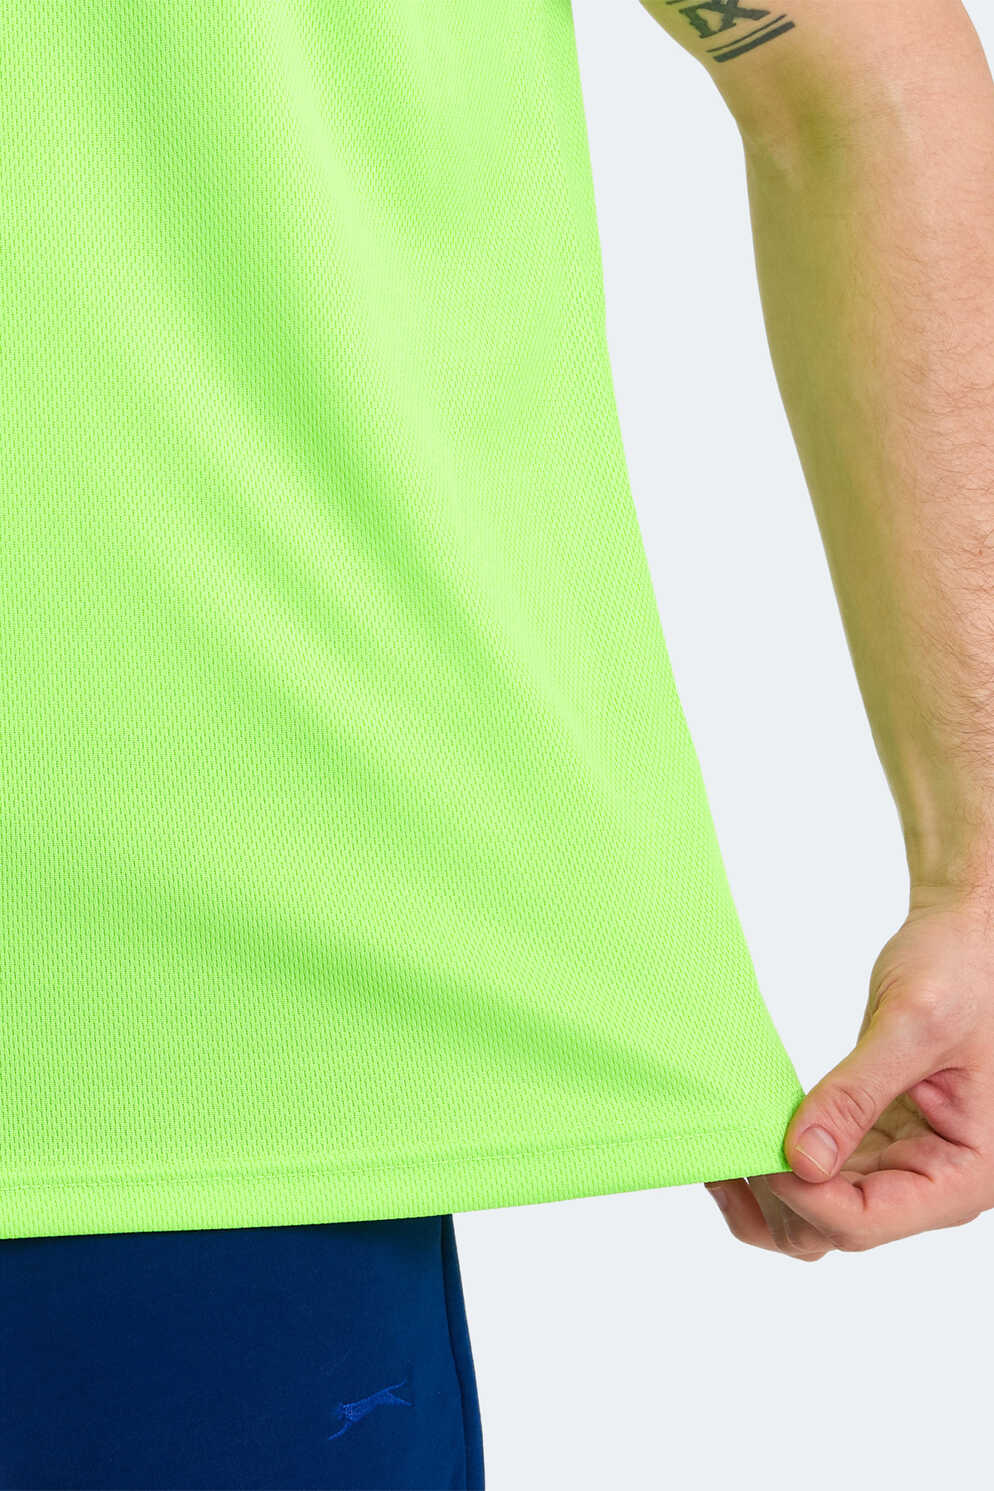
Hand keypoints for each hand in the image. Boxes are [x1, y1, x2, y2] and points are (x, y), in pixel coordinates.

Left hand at [703, 884, 993, 1258]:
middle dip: (776, 1196)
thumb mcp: (914, 1025)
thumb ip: (858, 1094)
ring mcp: (903, 1162)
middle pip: (836, 1228)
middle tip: (727, 1142)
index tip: (756, 1151)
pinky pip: (822, 1172)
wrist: (973, 937)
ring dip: (768, 1188)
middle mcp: (934, 1182)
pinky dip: (779, 1160)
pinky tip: (741, 1133)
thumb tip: (802, 1160)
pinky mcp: (877, 1136)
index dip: (801, 1197)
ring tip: (721, 1142)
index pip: (864, 1220)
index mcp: (964, 1174)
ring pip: (820, 1211)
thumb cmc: (966, 970)